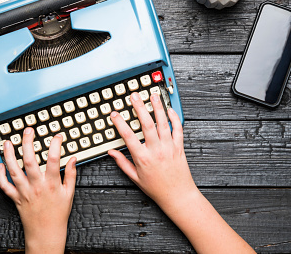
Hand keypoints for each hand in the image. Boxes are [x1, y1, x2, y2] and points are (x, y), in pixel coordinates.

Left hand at [0, 128, 76, 253]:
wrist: (46, 232)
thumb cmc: (58, 214)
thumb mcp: (69, 193)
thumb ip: (71, 175)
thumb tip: (73, 159)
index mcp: (51, 184)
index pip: (54, 159)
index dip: (56, 144)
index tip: (57, 136)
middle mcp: (36, 186)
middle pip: (30, 161)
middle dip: (28, 143)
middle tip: (28, 131)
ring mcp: (24, 191)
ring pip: (13, 170)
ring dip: (9, 155)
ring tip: (7, 142)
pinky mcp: (16, 198)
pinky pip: (4, 185)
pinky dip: (0, 175)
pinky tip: (0, 164)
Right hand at [109, 93, 255, 253]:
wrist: (177, 195)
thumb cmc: (156, 188)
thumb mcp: (135, 178)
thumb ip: (122, 163)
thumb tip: (111, 152)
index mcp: (142, 158)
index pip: (128, 136)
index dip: (120, 123)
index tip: (115, 114)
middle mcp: (156, 150)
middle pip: (147, 124)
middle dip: (140, 108)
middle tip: (134, 96)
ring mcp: (169, 147)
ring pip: (163, 123)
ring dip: (158, 107)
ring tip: (153, 96)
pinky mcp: (179, 147)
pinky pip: (178, 129)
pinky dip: (174, 118)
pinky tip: (169, 110)